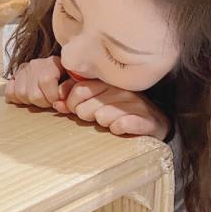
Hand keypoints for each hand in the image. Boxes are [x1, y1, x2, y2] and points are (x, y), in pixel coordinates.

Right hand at [5, 56, 66, 107]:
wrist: (58, 67)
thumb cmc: (67, 76)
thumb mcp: (74, 79)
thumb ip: (70, 88)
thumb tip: (61, 101)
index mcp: (51, 64)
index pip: (45, 81)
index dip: (52, 96)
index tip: (57, 99)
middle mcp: (35, 65)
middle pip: (33, 94)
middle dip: (43, 103)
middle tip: (49, 100)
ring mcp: (23, 70)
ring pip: (20, 94)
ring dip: (30, 101)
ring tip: (39, 98)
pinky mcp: (15, 76)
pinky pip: (9, 91)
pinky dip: (16, 98)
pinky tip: (27, 97)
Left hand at [52, 79, 170, 140]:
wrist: (154, 121)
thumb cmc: (119, 109)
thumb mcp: (97, 102)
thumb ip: (76, 100)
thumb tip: (56, 103)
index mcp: (107, 82)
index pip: (79, 89)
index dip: (71, 103)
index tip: (73, 110)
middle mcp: (120, 90)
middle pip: (86, 106)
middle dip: (85, 115)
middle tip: (93, 118)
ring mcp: (133, 103)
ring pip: (102, 116)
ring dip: (103, 123)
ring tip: (109, 122)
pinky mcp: (145, 119)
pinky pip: (122, 125)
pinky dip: (118, 129)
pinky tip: (120, 128)